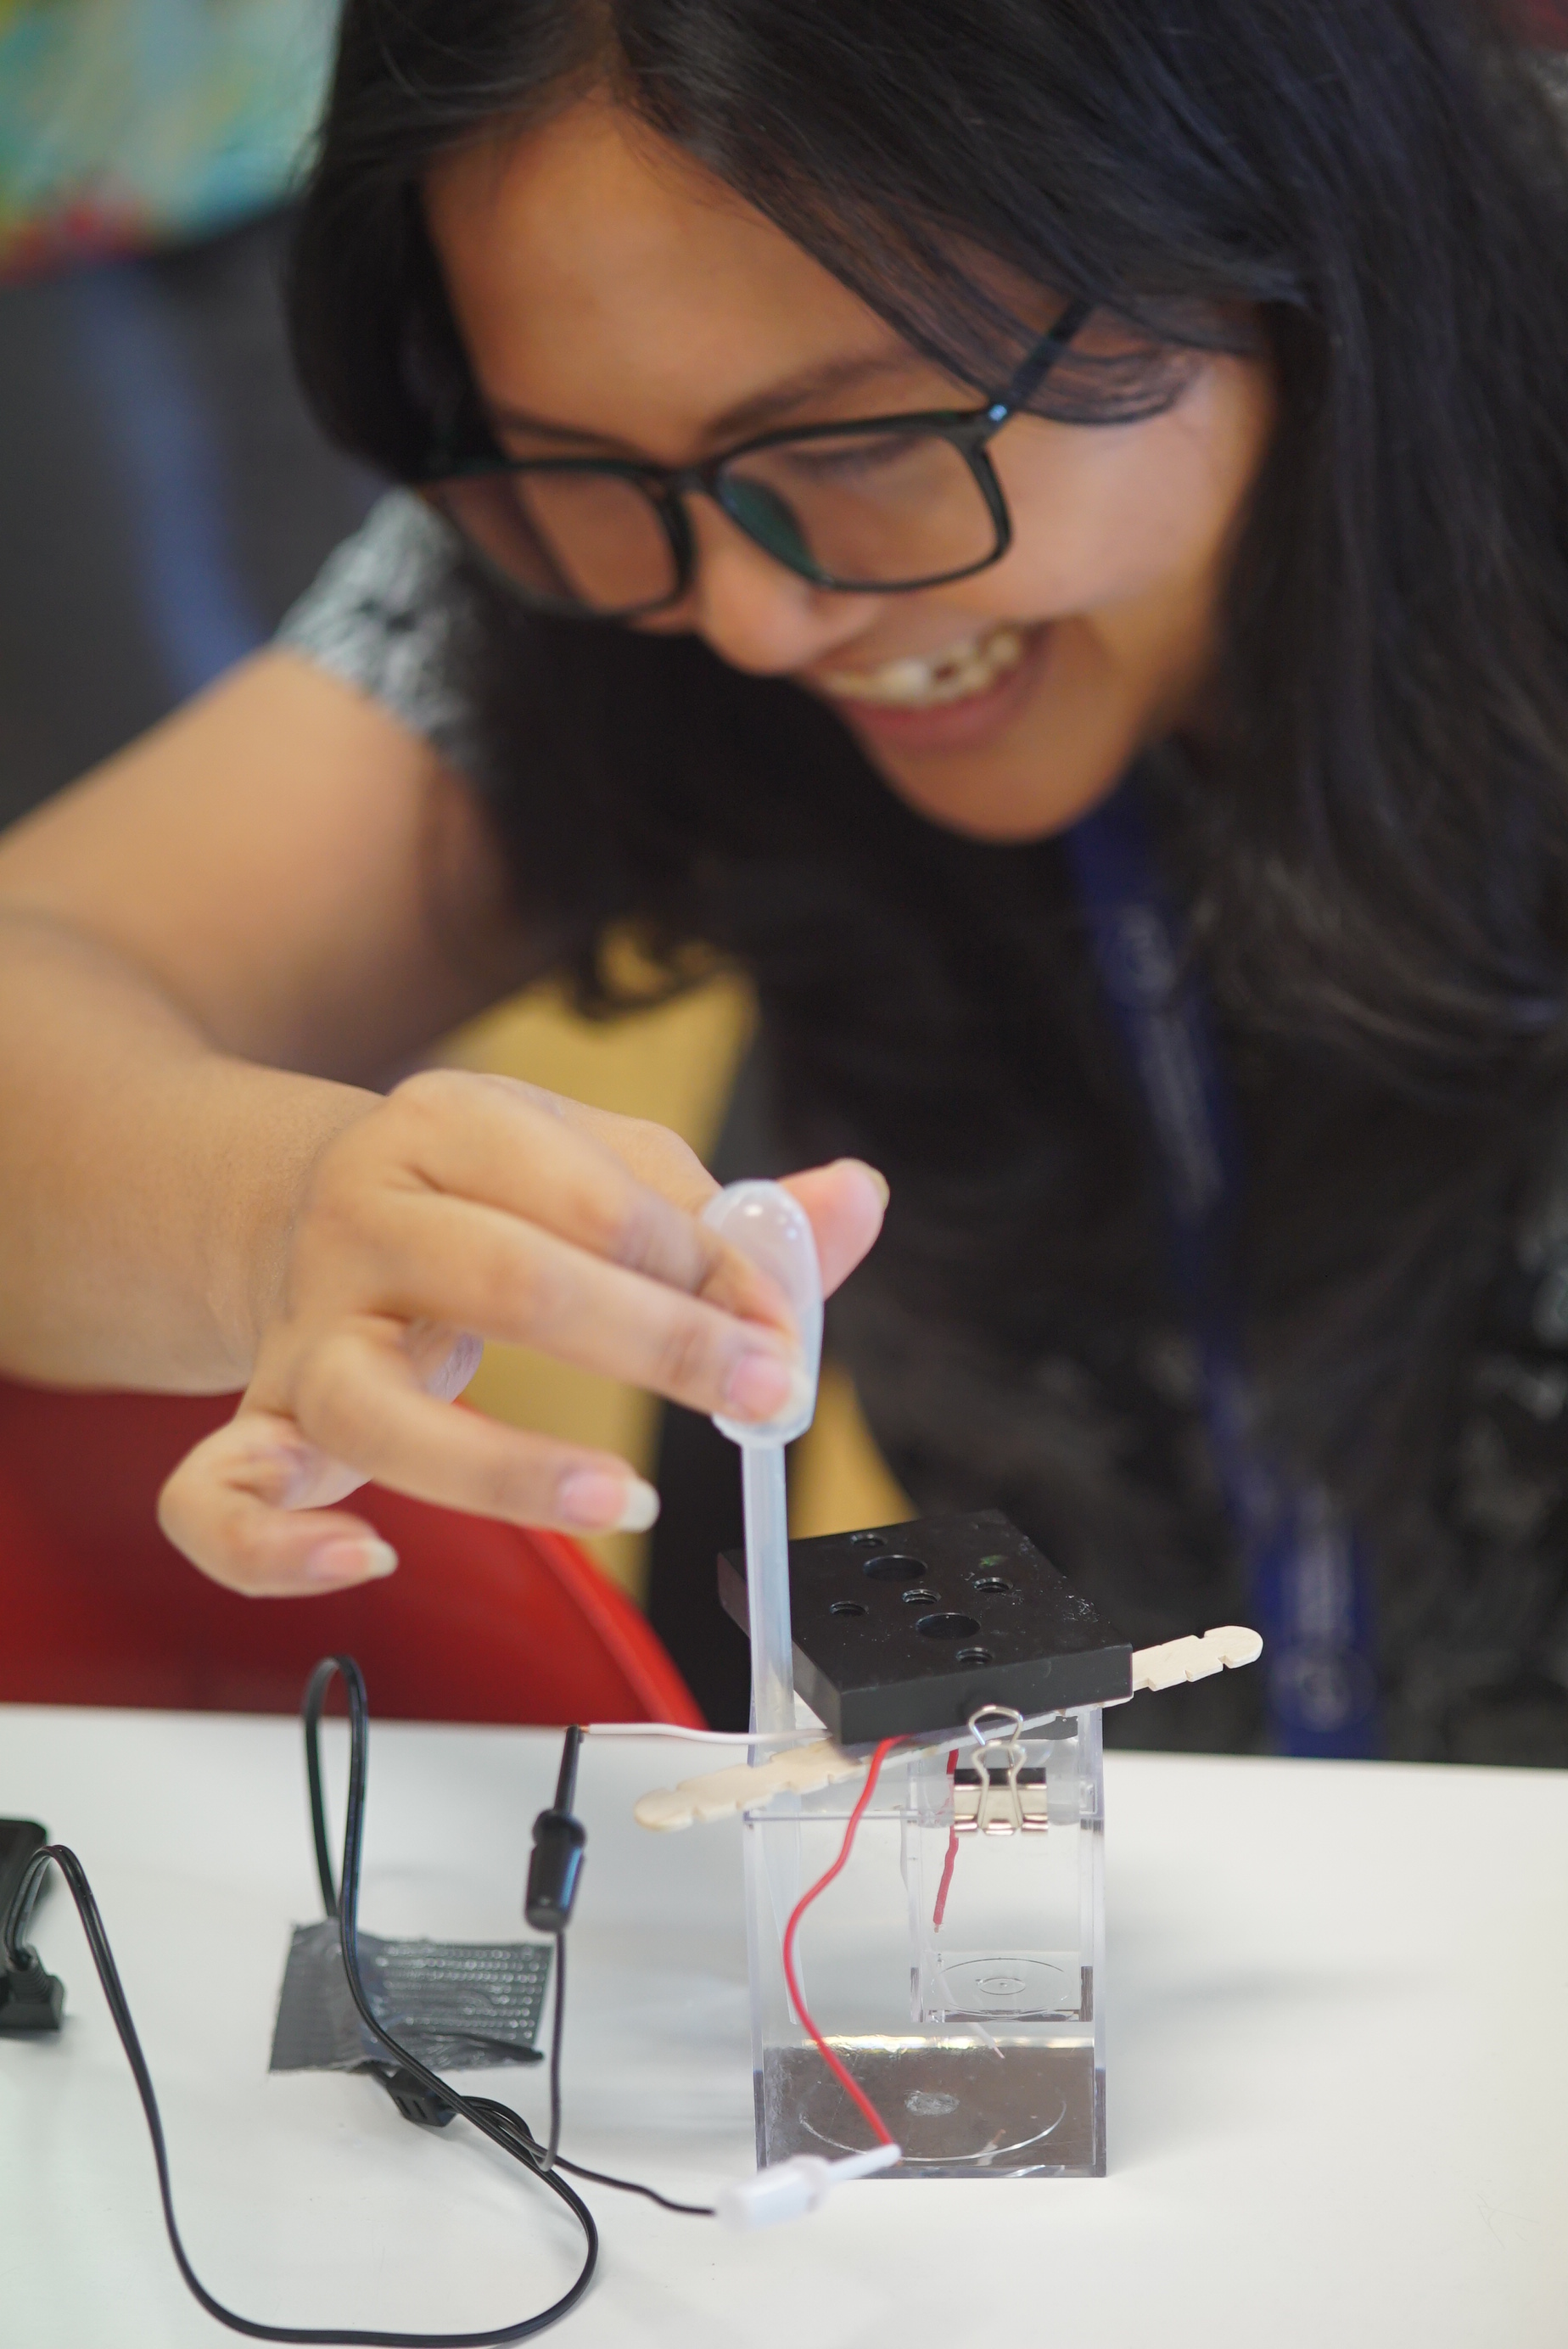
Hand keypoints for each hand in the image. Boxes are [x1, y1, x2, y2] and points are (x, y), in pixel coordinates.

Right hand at [156, 1069, 886, 1595]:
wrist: (316, 1203)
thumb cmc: (492, 1197)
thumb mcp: (602, 1166)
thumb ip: (730, 1209)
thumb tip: (856, 1199)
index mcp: (448, 1126)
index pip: (592, 1191)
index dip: (705, 1261)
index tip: (778, 1325)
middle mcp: (363, 1220)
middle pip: (506, 1281)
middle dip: (658, 1345)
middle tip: (758, 1395)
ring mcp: (304, 1329)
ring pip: (369, 1407)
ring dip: (508, 1467)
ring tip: (622, 1498)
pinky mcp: (265, 1423)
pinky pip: (218, 1498)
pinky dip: (277, 1547)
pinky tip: (370, 1560)